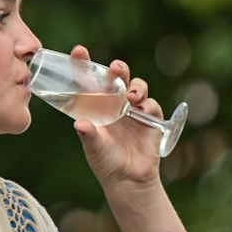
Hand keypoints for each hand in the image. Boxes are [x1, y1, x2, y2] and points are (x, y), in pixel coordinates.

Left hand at [68, 44, 164, 189]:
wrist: (129, 180)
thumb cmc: (106, 162)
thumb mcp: (95, 149)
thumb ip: (89, 136)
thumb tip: (81, 125)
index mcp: (96, 106)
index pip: (89, 81)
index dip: (84, 65)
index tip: (79, 51)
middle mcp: (114, 103)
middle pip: (116, 78)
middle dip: (117, 69)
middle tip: (116, 69)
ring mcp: (133, 110)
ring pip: (136, 86)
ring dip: (135, 86)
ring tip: (131, 96)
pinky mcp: (150, 119)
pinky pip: (152, 104)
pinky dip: (148, 104)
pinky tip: (142, 111)